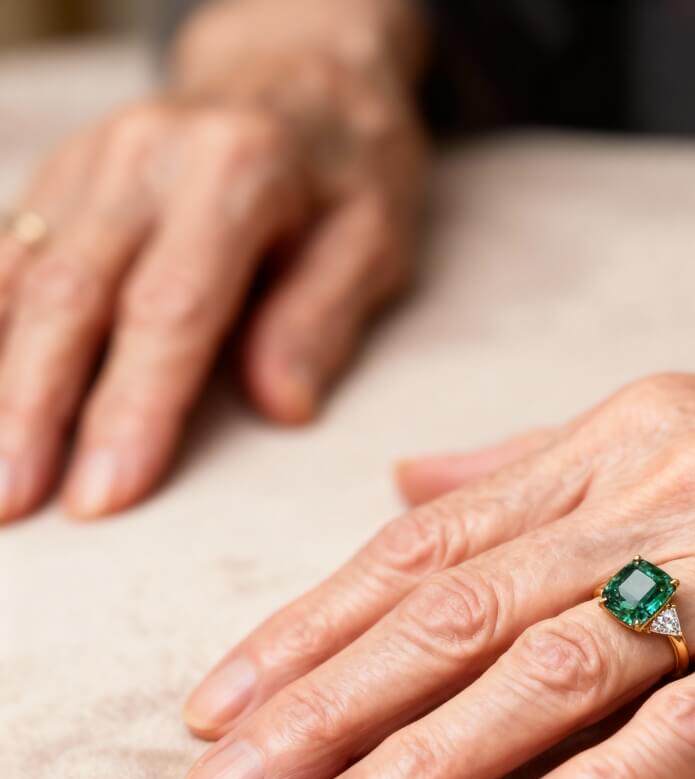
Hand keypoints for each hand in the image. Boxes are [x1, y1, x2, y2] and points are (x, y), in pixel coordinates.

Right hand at [0, 0, 425, 522]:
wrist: (299, 71)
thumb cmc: (350, 167)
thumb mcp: (374, 238)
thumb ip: (323, 317)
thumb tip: (279, 408)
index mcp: (234, 173)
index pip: (171, 309)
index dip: (133, 408)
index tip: (105, 495)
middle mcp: (143, 158)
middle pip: (71, 296)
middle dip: (31, 410)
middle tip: (9, 506)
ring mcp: (90, 161)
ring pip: (21, 278)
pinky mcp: (62, 177)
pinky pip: (7, 256)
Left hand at [180, 319, 694, 778]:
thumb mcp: (679, 414)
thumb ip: (532, 463)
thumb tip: (405, 487)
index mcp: (618, 438)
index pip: (429, 540)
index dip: (314, 622)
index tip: (223, 698)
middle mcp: (665, 493)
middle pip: (461, 609)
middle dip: (327, 706)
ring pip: (556, 667)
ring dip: (428, 759)